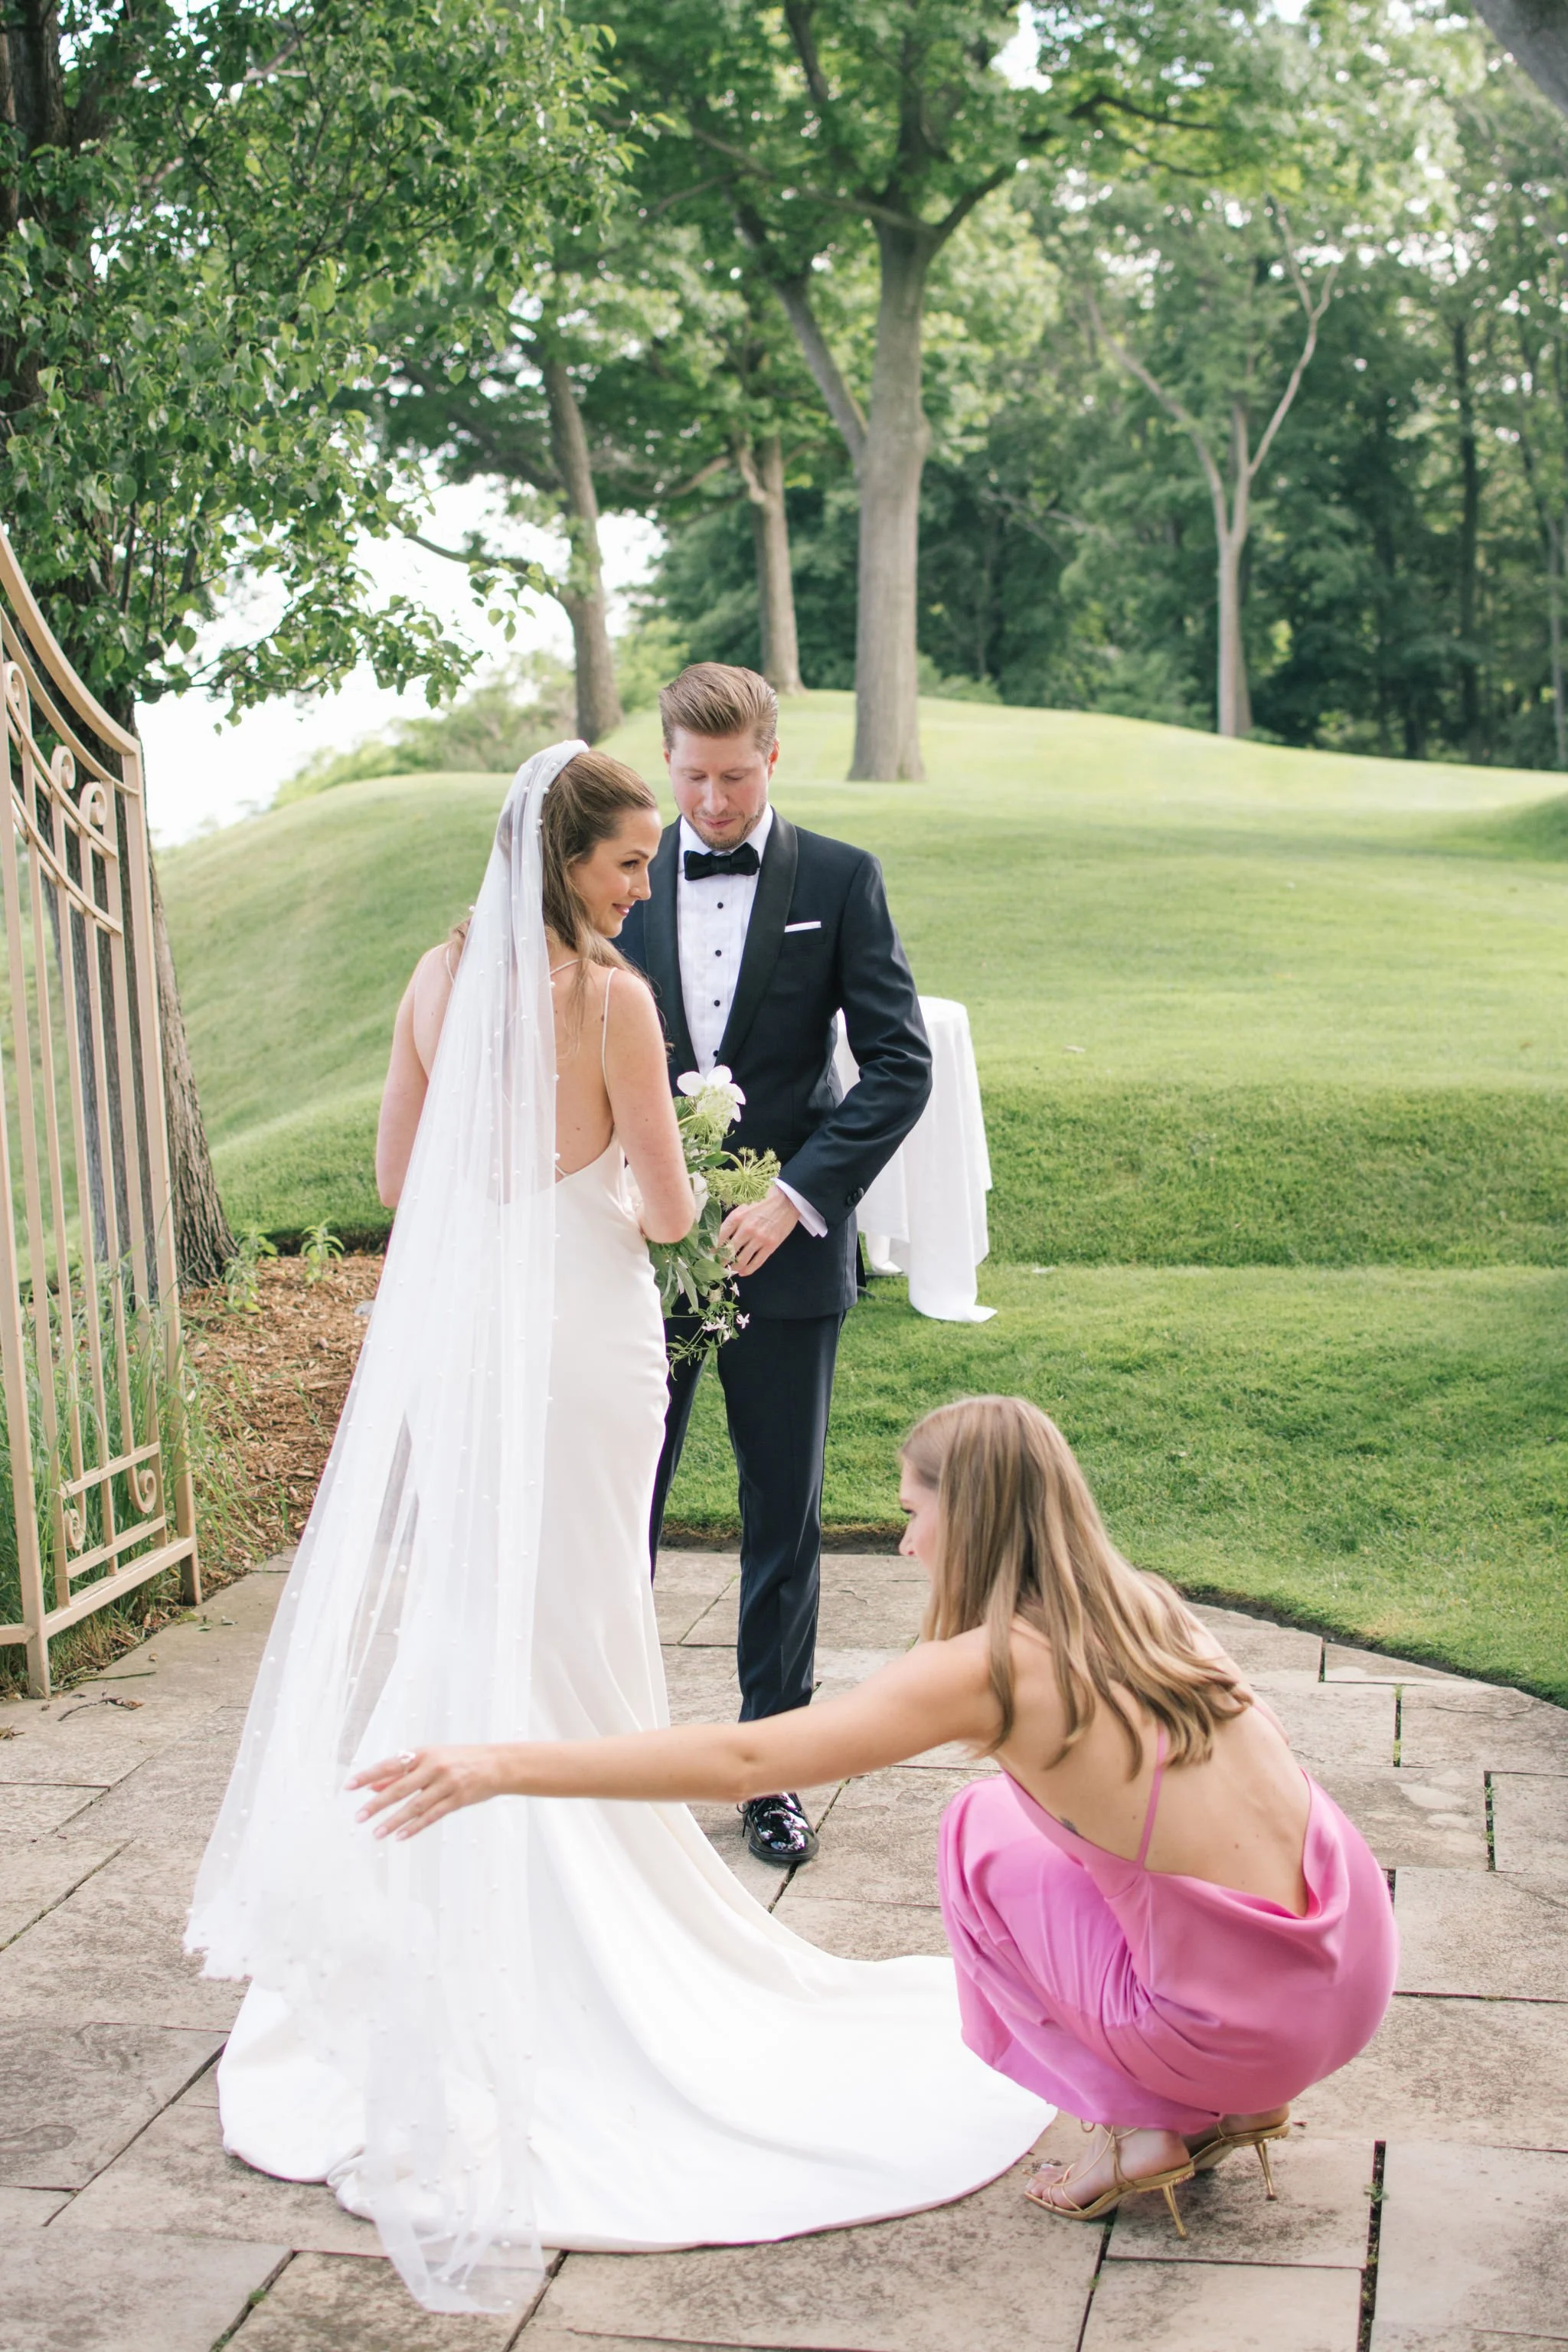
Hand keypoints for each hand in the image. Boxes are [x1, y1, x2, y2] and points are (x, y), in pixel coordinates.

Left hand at [350, 1745, 501, 1839]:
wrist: (497, 1764)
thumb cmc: (459, 1760)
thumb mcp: (430, 1759)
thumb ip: (401, 1772)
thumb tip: (372, 1786)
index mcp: (423, 1753)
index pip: (389, 1765)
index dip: (368, 1776)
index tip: (348, 1786)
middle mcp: (433, 1767)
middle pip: (399, 1788)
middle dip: (376, 1804)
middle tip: (358, 1817)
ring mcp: (447, 1784)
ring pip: (414, 1806)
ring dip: (393, 1821)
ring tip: (376, 1833)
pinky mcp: (457, 1799)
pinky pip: (432, 1816)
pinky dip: (414, 1827)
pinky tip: (400, 1836)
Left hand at [719, 1184, 799, 1277]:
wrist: (786, 1199)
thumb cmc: (763, 1199)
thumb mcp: (744, 1205)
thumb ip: (734, 1220)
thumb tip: (721, 1235)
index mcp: (737, 1217)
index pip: (720, 1237)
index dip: (714, 1248)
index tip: (710, 1254)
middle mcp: (746, 1229)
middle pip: (729, 1251)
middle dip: (722, 1261)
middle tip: (718, 1266)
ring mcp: (759, 1238)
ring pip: (742, 1260)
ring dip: (734, 1267)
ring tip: (730, 1270)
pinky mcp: (771, 1245)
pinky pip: (757, 1262)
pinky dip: (749, 1270)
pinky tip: (743, 1273)